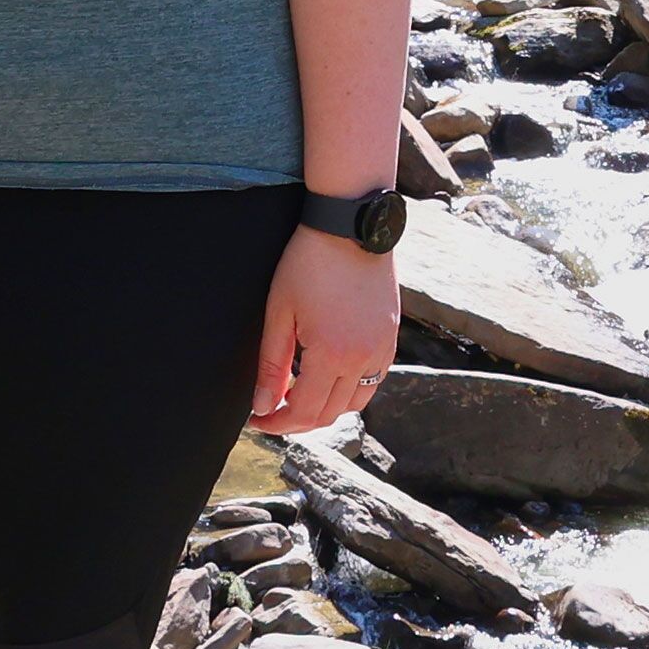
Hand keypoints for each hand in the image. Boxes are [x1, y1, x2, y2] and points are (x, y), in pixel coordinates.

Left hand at [249, 226, 399, 434]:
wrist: (350, 224)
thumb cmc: (308, 262)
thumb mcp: (279, 313)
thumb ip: (272, 365)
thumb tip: (263, 407)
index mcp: (331, 354)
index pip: (304, 412)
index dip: (277, 423)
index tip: (258, 420)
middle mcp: (363, 358)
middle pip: (330, 414)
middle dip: (298, 420)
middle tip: (272, 411)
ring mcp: (382, 348)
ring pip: (355, 402)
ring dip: (326, 408)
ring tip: (299, 394)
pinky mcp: (391, 337)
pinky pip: (373, 381)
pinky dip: (350, 389)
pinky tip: (328, 375)